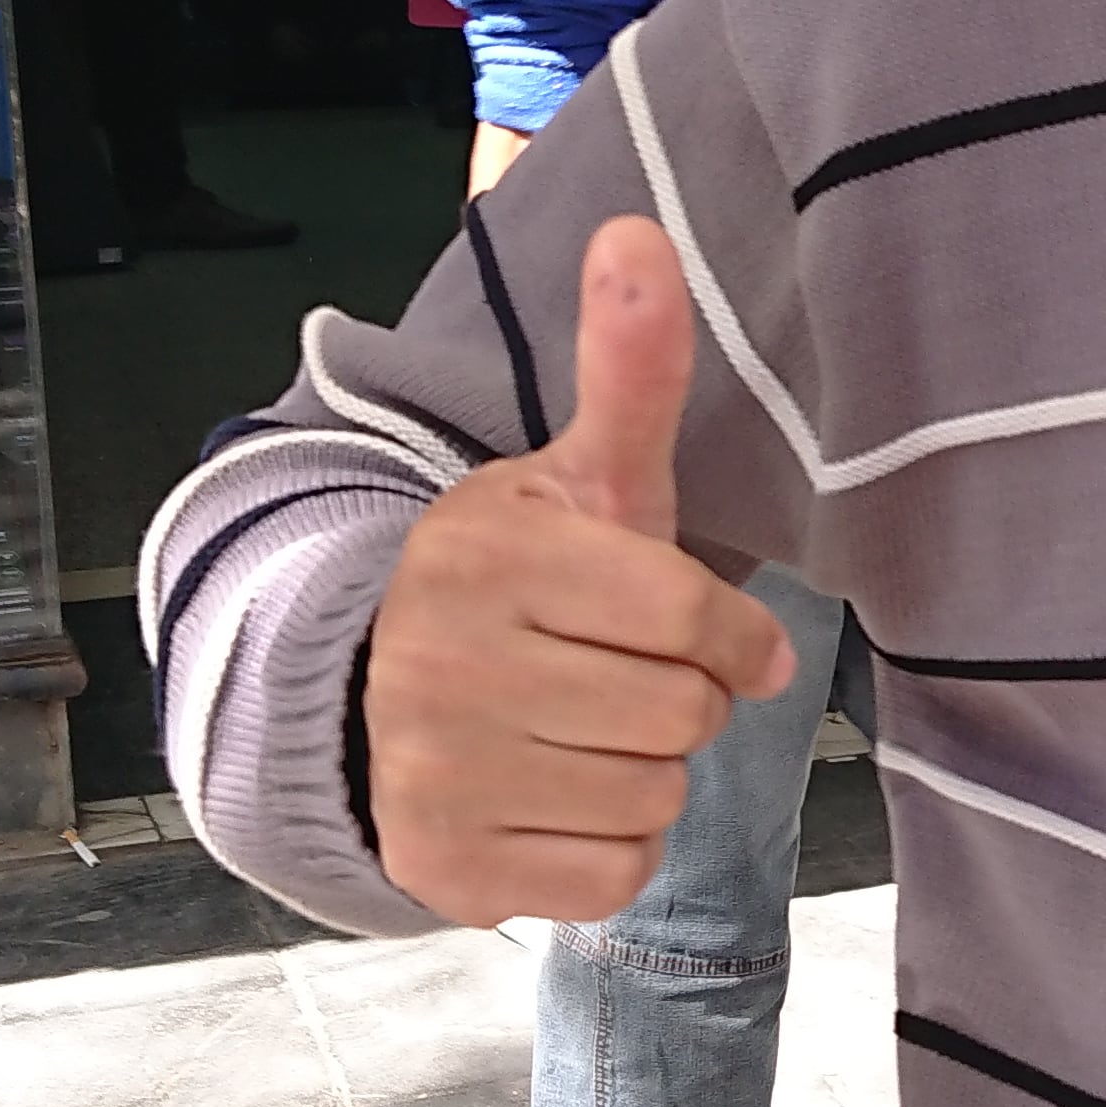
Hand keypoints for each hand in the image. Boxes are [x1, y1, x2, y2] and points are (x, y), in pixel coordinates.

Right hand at [362, 216, 795, 926]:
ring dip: (646, 773)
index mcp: (486, 555)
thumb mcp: (582, 478)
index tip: (709, 633)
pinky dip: (611, 845)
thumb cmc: (528, 584)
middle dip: (681, 702)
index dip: (724, 631)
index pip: (685, 613)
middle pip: (681, 716)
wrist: (381, 697)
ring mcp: (434, 775)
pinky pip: (616, 874)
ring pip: (653, 796)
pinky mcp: (445, 870)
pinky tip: (557, 796)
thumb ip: (629, 372)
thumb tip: (638, 232)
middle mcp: (441, 664)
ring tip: (582, 731)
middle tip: (620, 677)